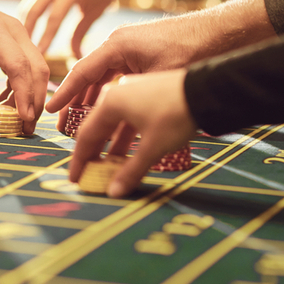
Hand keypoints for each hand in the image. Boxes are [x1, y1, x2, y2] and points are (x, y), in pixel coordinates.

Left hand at [0, 0, 48, 133]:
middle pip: (36, 68)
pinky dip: (22, 87)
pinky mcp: (18, 40)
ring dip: (31, 96)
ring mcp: (19, 33)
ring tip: (18, 122)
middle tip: (26, 129)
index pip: (18, 65)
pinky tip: (7, 104)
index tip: (24, 120)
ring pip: (37, 68)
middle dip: (35, 100)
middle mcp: (13, 30)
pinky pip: (28, 66)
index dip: (24, 95)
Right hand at [18, 0, 128, 58]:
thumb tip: (75, 57)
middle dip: (28, 32)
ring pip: (28, 4)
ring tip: (23, 43)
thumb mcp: (97, 9)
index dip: (46, 38)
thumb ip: (82, 32)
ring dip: (24, 23)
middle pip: (33, 10)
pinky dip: (28, 14)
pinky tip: (27, 29)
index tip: (40, 55)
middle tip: (25, 51)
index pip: (54, 19)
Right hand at [46, 17, 194, 132]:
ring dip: (92, 100)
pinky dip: (110, 94)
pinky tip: (107, 113)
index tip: (50, 110)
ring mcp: (129, 49)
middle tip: (62, 124)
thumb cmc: (190, 51)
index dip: (64, 94)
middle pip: (88, 76)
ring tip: (80, 122)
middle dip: (75, 101)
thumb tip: (111, 130)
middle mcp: (118, 45)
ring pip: (102, 78)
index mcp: (116, 46)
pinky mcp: (141, 55)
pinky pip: (117, 77)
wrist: (218, 33)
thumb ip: (132, 102)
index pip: (82, 72)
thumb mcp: (157, 79)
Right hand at [69, 69, 196, 197]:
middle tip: (86, 173)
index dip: (79, 160)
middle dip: (90, 152)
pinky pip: (125, 116)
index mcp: (110, 102)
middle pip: (96, 126)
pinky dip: (122, 134)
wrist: (208, 90)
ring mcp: (130, 90)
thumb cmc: (177, 115)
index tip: (75, 178)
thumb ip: (130, 171)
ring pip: (111, 121)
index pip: (86, 135)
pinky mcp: (145, 92)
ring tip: (106, 166)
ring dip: (108, 144)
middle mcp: (116, 92)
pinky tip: (126, 151)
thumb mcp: (153, 147)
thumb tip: (114, 193)